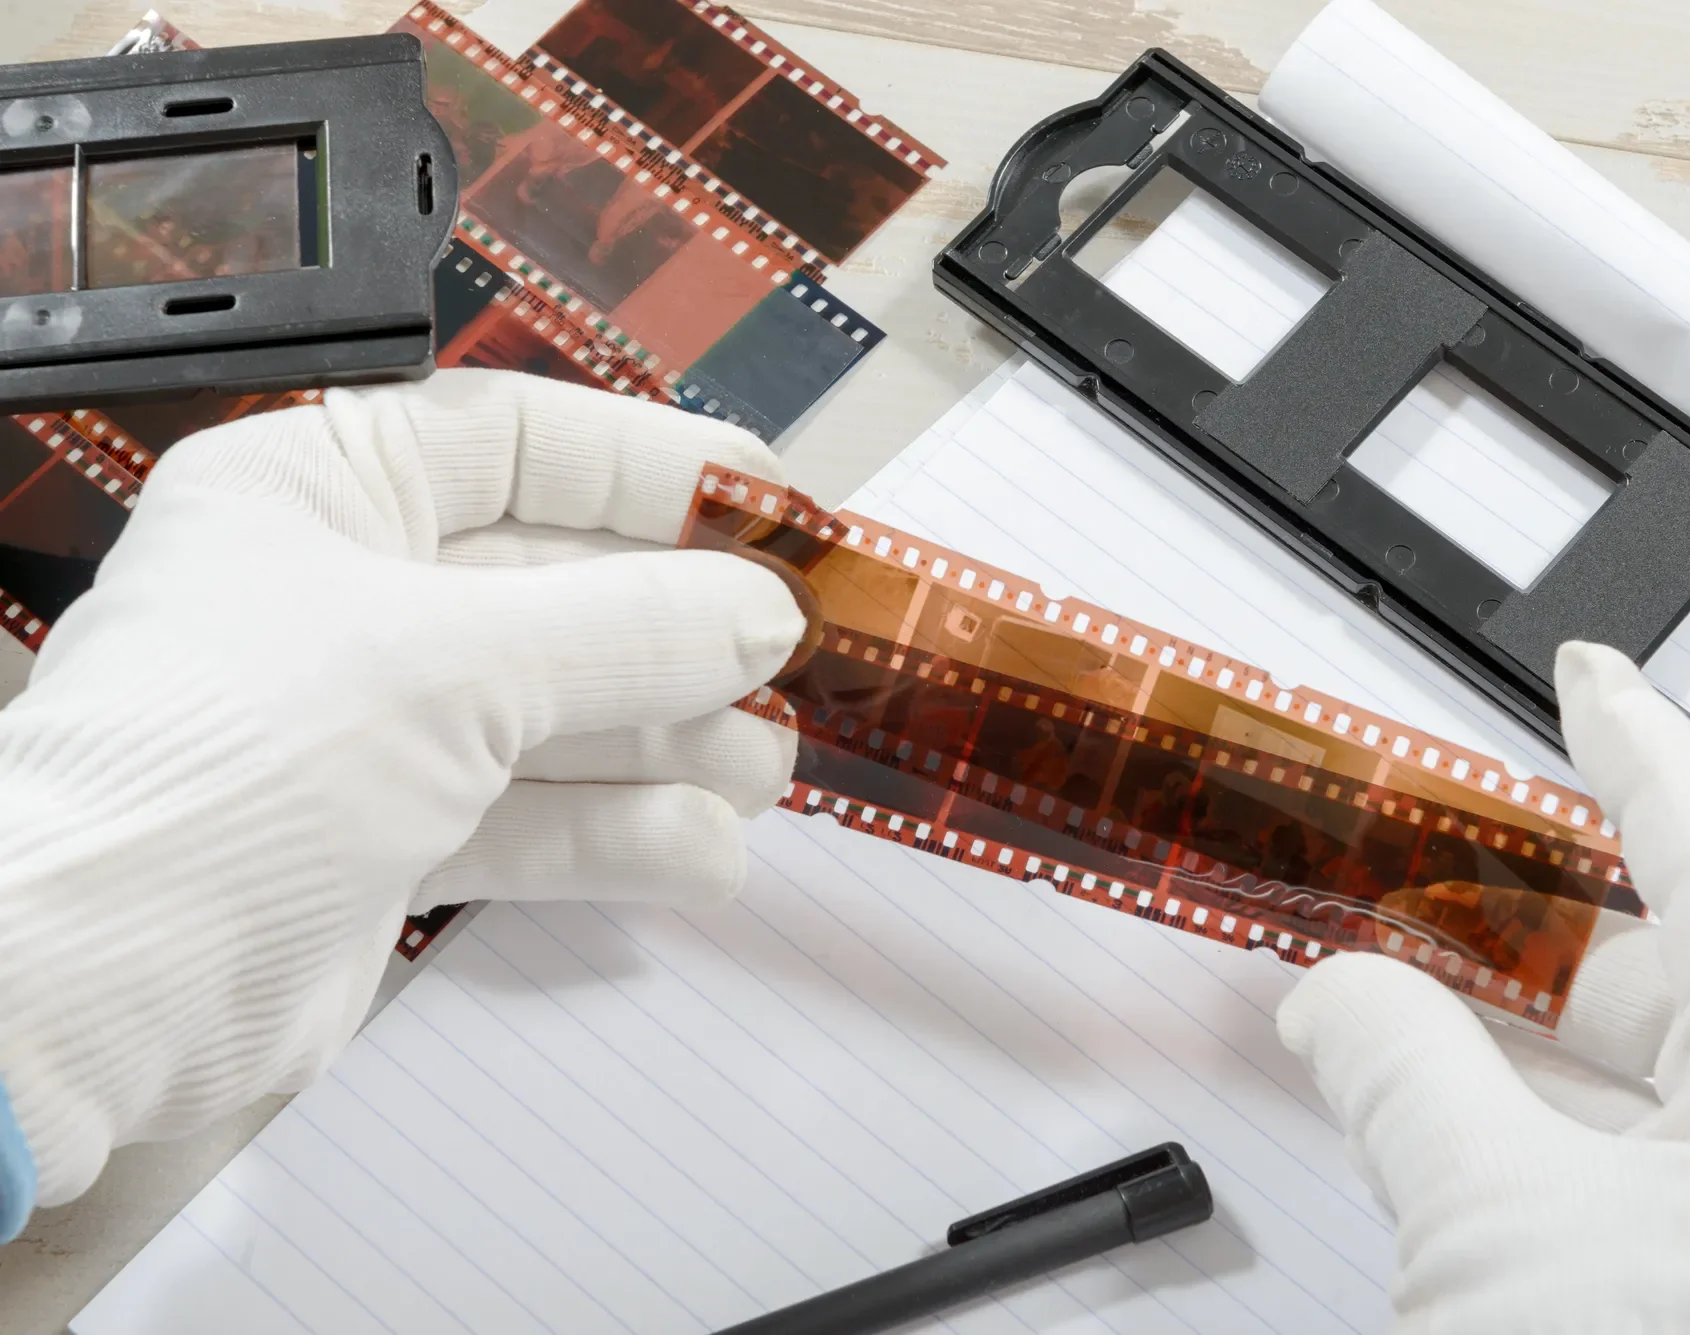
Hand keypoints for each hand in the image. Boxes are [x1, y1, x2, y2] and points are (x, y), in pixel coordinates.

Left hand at [0, 369, 804, 1210]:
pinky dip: (622, 836)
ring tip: (767, 772)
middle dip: (686, 630)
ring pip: (565, 710)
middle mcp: (352, 595)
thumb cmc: (229, 772)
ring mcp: (375, 724)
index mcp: (325, 492)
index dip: (663, 470)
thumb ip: (628, 628)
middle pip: (566, 586)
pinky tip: (705, 859)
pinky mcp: (392, 838)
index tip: (782, 510)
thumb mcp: (451, 665)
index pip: (526, 444)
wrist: (91, 996)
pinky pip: (537, 816)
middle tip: (801, 660)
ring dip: (673, 741)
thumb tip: (767, 610)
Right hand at [1278, 643, 1689, 1331]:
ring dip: (1511, 1044)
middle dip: (1529, 925)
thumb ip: (1405, 1073)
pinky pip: (1629, 1182)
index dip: (1639, 751)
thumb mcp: (1492, 1219)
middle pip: (1675, 982)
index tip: (1591, 678)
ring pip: (1642, 1095)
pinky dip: (1530, 1139)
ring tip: (1395, 1003)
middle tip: (1419, 874)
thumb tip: (1345, 996)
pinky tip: (1440, 1130)